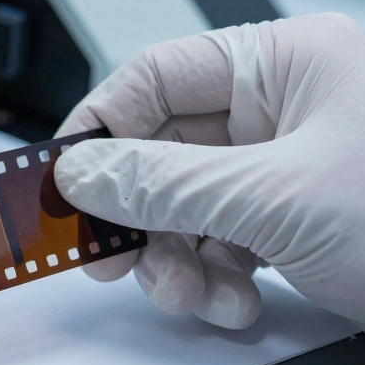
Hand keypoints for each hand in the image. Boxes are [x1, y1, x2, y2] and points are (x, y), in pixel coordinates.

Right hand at [53, 13, 364, 355]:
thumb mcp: (278, 199)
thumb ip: (164, 183)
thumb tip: (84, 173)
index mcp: (287, 62)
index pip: (156, 77)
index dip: (102, 130)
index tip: (68, 179)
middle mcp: (286, 106)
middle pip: (165, 149)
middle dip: (144, 214)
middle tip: (110, 253)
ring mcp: (291, 165)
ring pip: (187, 202)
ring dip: (177, 257)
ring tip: (191, 293)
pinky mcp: (297, 218)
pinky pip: (220, 238)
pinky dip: (213, 277)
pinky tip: (232, 302)